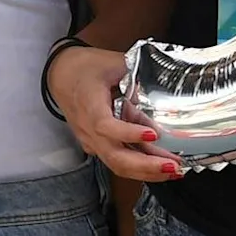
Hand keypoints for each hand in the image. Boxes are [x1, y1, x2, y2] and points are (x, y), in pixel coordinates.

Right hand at [46, 41, 180, 181]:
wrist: (62, 75)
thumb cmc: (85, 69)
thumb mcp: (114, 64)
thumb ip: (138, 81)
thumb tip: (162, 98)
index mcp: (89, 104)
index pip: (105, 126)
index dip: (128, 133)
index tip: (153, 135)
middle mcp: (88, 129)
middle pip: (114, 156)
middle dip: (146, 165)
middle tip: (173, 165)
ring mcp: (91, 140)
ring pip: (117, 165)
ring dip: (146, 172)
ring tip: (173, 170)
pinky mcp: (97, 146)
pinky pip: (117, 162)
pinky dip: (139, 168)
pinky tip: (159, 168)